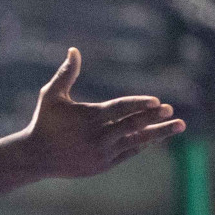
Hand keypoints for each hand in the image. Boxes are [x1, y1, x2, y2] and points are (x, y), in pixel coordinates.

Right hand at [16, 48, 184, 178]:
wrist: (35, 157)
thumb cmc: (44, 121)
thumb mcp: (51, 95)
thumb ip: (66, 73)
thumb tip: (74, 50)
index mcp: (89, 118)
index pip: (120, 109)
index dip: (139, 105)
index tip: (158, 102)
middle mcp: (98, 137)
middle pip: (132, 126)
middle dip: (153, 117)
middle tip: (171, 110)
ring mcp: (102, 153)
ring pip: (136, 141)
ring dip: (158, 132)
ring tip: (178, 125)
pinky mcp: (103, 165)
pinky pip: (129, 153)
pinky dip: (142, 144)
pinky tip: (155, 136)